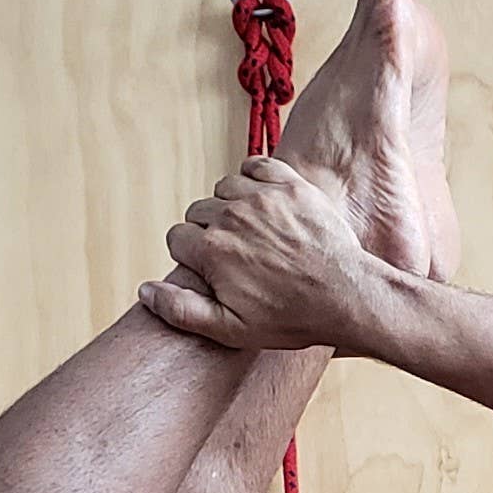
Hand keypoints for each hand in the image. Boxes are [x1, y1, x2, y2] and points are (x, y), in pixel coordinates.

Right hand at [138, 157, 379, 351]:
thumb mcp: (231, 329)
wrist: (347, 296)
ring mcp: (262, 197)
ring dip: (231, 204)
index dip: (192, 256)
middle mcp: (231, 217)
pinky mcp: (290, 185)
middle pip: (198, 211)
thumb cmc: (291, 317)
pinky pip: (256, 164)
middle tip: (237, 254)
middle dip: (209, 231)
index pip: (177, 238)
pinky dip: (254, 177)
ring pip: (225, 187)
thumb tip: (144, 290)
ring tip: (253, 230)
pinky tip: (263, 199)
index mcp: (211, 250)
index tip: (214, 270)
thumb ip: (181, 310)